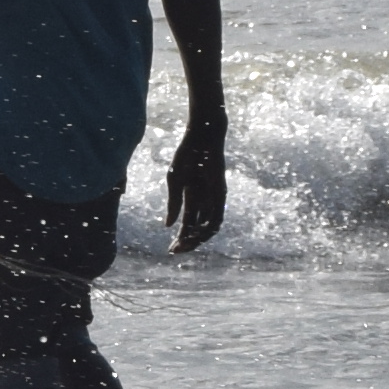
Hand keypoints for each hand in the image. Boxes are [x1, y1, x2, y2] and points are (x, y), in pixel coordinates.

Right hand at [166, 110, 230, 254]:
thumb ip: (173, 204)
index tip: (170, 250)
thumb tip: (168, 226)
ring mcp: (213, 199)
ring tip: (185, 244)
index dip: (179, 239)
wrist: (201, 138)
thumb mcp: (175, 182)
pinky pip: (217, 217)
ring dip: (198, 239)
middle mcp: (204, 202)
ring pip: (209, 228)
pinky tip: (196, 232)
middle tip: (175, 251)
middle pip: (198, 230)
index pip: (187, 225)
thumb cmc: (187, 156)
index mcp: (191, 199)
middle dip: (187, 242)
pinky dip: (208, 228)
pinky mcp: (221, 194)